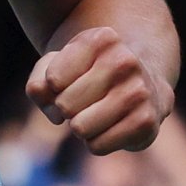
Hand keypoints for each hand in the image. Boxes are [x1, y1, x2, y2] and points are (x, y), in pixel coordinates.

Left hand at [27, 25, 167, 154]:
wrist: (144, 83)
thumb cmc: (90, 75)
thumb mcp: (58, 65)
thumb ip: (38, 83)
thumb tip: (55, 113)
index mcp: (102, 40)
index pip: (53, 80)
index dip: (55, 86)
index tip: (73, 79)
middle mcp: (125, 62)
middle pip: (65, 106)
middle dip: (67, 108)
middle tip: (85, 100)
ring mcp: (139, 92)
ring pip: (80, 128)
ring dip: (81, 127)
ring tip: (97, 112)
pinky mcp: (146, 122)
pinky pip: (97, 146)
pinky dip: (96, 142)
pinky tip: (110, 126)